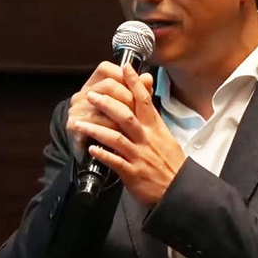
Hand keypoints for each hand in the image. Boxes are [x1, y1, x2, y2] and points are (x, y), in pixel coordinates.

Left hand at [73, 64, 186, 207]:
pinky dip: (102, 154)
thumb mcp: (165, 135)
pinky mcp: (132, 173)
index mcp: (155, 128)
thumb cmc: (170, 162)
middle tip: (91, 95)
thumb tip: (148, 95)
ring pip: (116, 138)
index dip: (134, 83)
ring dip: (95, 129)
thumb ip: (152, 116)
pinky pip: (115, 162)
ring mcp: (139, 156)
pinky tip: (90, 148)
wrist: (179, 189)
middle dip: (107, 104)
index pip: (145, 100)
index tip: (125, 67)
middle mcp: (147, 138)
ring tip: (78, 123)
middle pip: (126, 115)